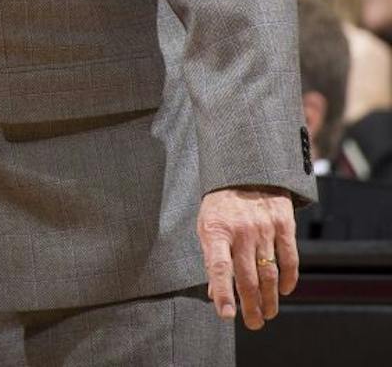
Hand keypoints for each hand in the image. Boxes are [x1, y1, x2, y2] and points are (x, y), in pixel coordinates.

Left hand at [198, 186, 298, 329]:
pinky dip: (289, 278)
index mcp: (216, 230)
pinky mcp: (284, 224)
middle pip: (247, 277)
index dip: (223, 292)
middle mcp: (240, 231)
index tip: (226, 315)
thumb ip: (211, 259)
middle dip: (251, 305)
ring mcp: (263, 228)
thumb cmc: (221, 205)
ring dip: (270, 298)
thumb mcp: (207, 226)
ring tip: (268, 313)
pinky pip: (289, 258)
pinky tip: (285, 290)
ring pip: (269, 272)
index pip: (218, 267)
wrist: (245, 171)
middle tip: (253, 323)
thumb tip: (215, 294)